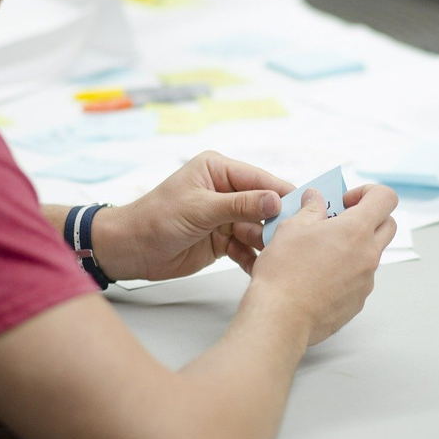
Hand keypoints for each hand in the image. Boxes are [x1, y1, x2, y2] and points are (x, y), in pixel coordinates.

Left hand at [94, 151, 294, 280]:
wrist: (130, 250)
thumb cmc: (155, 219)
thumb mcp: (200, 208)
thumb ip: (240, 205)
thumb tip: (276, 201)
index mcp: (218, 170)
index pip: (260, 180)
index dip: (283, 194)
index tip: (308, 209)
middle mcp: (226, 190)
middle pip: (264, 206)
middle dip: (278, 223)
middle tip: (296, 239)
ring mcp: (226, 217)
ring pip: (258, 229)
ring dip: (267, 244)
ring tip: (281, 258)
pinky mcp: (223, 240)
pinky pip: (247, 248)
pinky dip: (254, 259)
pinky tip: (263, 269)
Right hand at [245, 184, 397, 345]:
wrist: (280, 316)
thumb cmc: (284, 271)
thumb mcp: (291, 228)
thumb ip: (310, 209)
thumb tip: (316, 198)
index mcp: (356, 230)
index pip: (385, 198)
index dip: (368, 192)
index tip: (345, 201)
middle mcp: (368, 255)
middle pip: (388, 225)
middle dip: (368, 218)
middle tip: (339, 223)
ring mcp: (366, 281)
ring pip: (371, 254)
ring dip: (354, 247)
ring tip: (320, 254)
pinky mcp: (358, 302)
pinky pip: (359, 279)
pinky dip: (345, 272)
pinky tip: (317, 278)